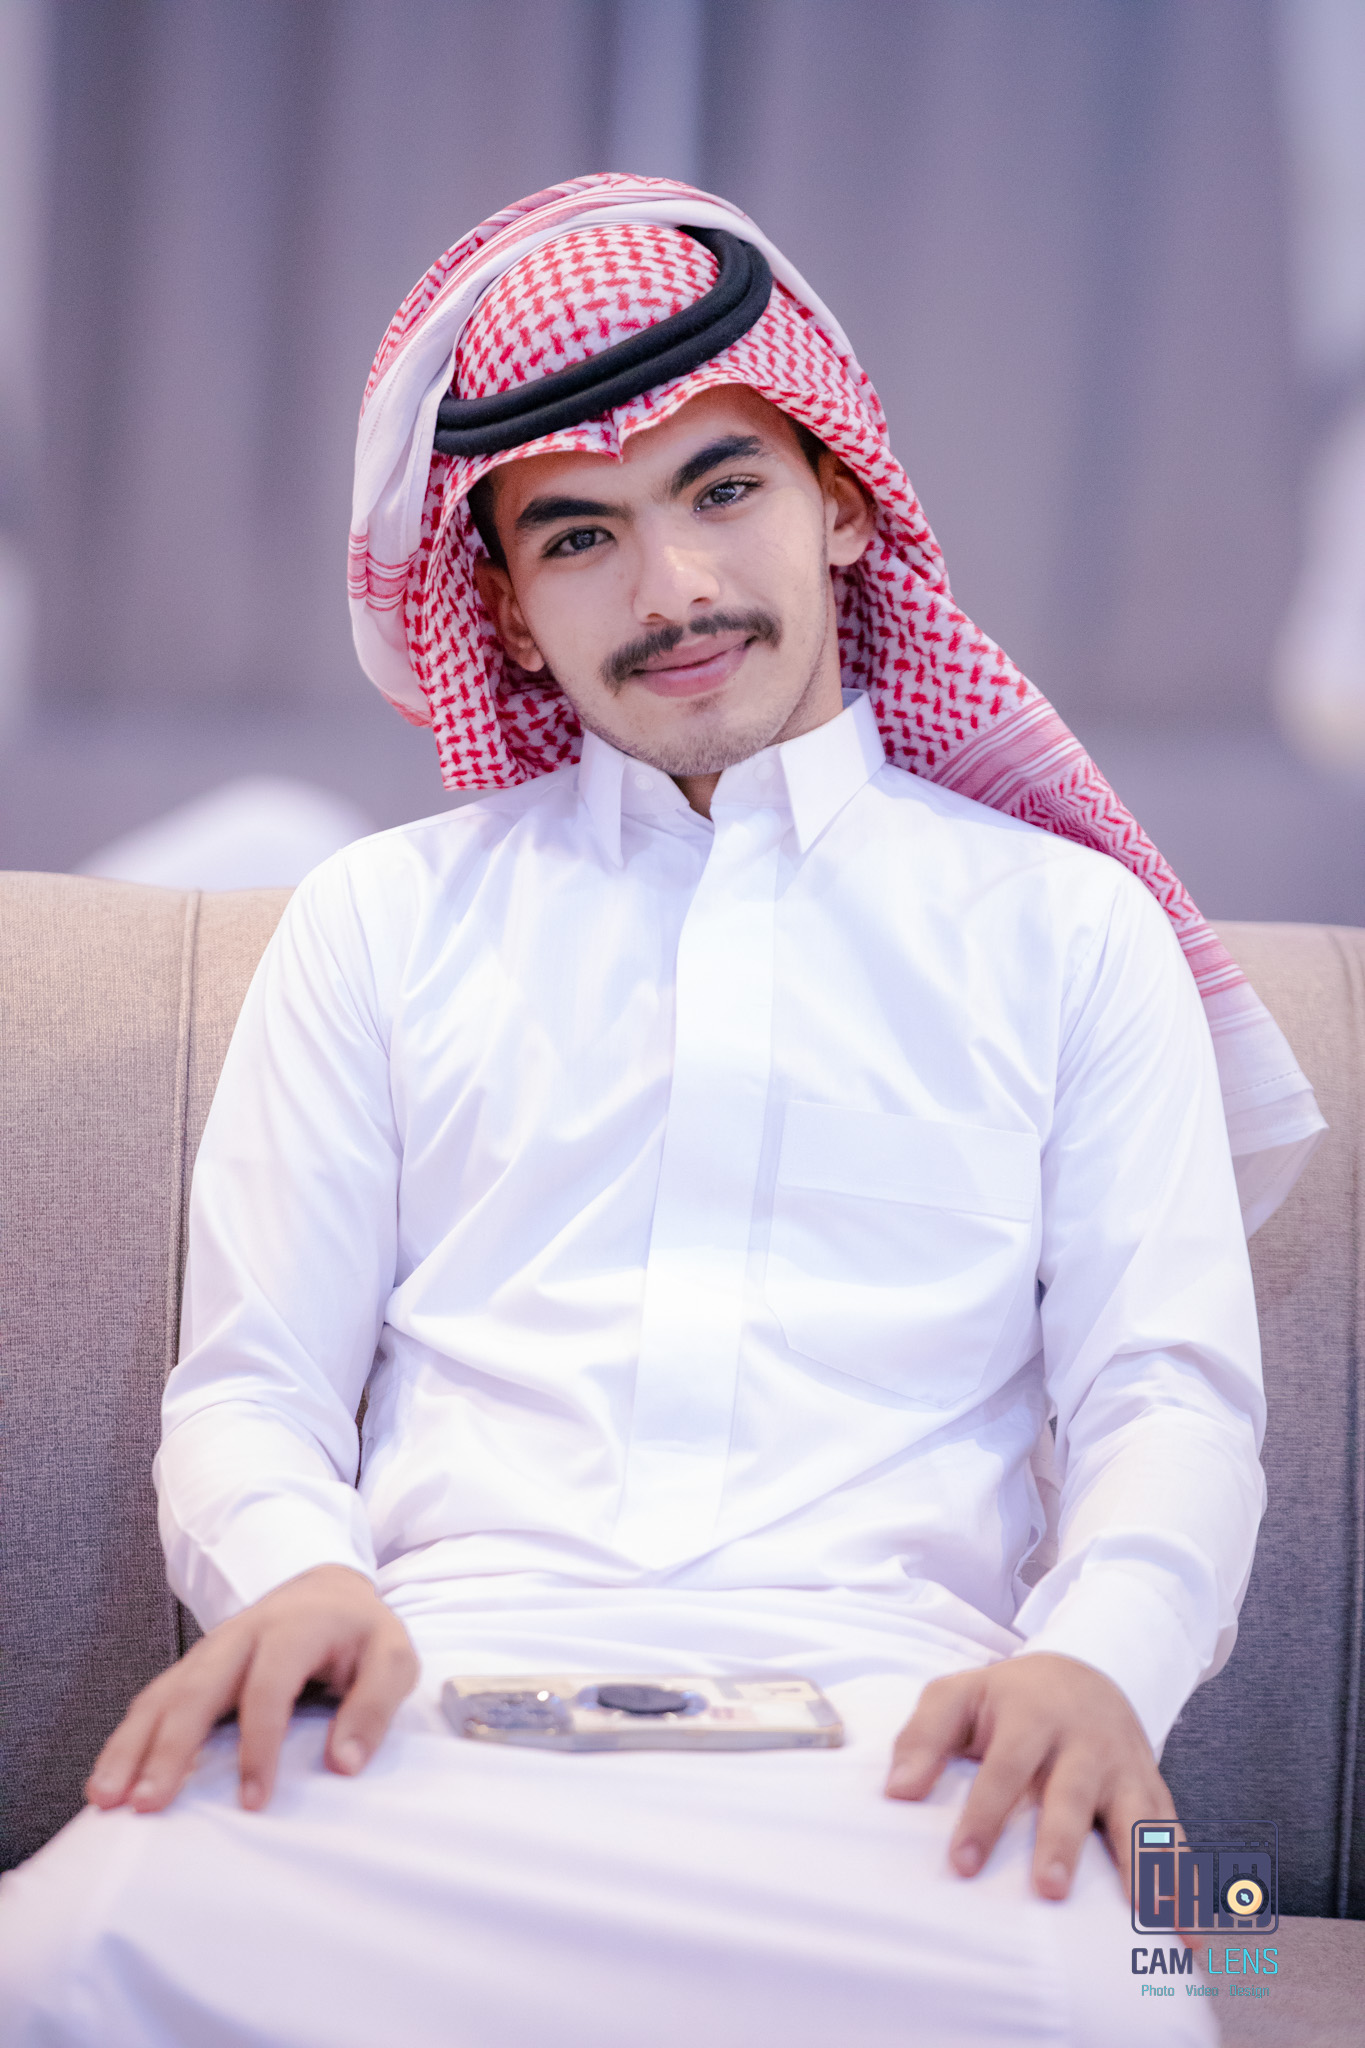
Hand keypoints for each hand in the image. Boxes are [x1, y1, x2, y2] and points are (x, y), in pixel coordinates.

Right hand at [84, 1565, 418, 1814]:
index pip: (269, 1688)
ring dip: (132, 1745)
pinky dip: (128, 1738)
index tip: (253, 1802)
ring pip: (164, 1694)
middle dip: (169, 1748)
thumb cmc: (361, 1632)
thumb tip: (344, 1763)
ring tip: (105, 1797)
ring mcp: (211, 1649)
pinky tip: (107, 1777)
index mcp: (294, 1628)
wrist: (326, 1588)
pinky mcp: (195, 1666)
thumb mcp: (393, 1656)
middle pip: (197, 1688)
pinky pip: (154, 1700)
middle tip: (147, 1803)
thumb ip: (375, 1706)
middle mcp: (243, 1634)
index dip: (259, 1746)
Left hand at [883, 1652, 1173, 1901]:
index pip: (1006, 1766)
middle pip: (1074, 1793)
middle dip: (1063, 1842)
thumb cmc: (1009, 1699)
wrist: (1087, 1670)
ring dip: (1142, 1869)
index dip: (984, 1814)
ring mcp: (1126, 1767)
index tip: (963, 1864)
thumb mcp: (959, 1694)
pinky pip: (1174, 1840)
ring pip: (1138, 1817)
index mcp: (1032, 1715)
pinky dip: (1185, 1887)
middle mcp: (1085, 1742)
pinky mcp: (1154, 1791)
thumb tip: (896, 1791)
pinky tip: (1186, 1938)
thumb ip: (923, 1736)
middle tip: (1049, 1890)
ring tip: (1146, 1923)